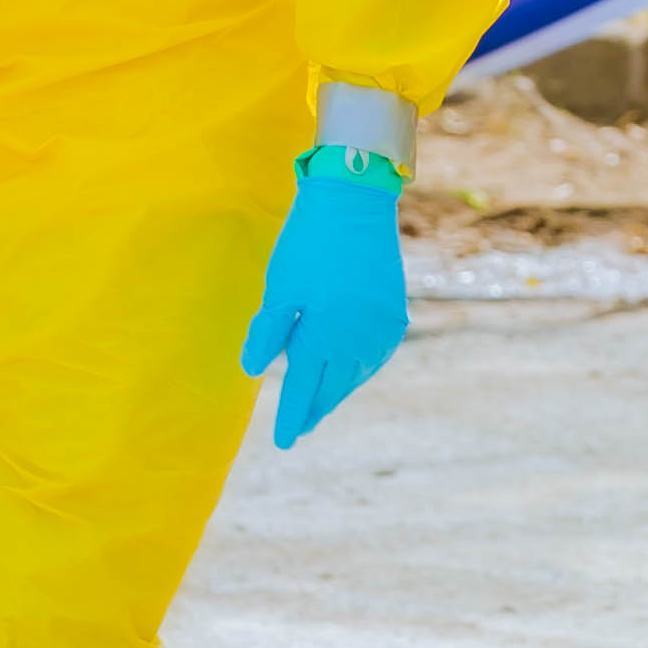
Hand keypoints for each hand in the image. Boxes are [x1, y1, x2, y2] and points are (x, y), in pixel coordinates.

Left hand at [238, 149, 410, 448]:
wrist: (355, 205)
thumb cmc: (307, 244)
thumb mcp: (278, 288)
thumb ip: (267, 333)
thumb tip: (252, 372)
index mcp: (323, 335)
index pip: (303, 389)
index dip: (291, 416)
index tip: (282, 441)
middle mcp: (357, 339)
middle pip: (333, 388)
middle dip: (315, 409)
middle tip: (300, 427)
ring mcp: (381, 328)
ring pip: (357, 374)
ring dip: (338, 390)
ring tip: (322, 403)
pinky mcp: (394, 314)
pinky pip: (376, 355)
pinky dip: (360, 369)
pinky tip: (351, 371)